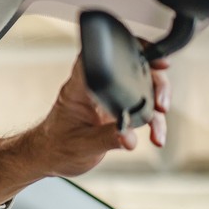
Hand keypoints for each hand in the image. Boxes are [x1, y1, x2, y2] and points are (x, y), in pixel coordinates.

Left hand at [0, 55, 170, 204]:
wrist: (48, 157)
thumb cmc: (56, 147)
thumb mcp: (81, 145)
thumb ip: (107, 140)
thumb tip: (130, 138)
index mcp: (80, 87)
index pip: (104, 57)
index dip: (131, 50)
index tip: (154, 58)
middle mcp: (96, 87)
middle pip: (133, 71)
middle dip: (155, 85)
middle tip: (161, 106)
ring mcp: (108, 98)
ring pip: (142, 90)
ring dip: (156, 108)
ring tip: (158, 130)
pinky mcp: (116, 111)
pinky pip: (140, 110)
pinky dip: (152, 123)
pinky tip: (156, 137)